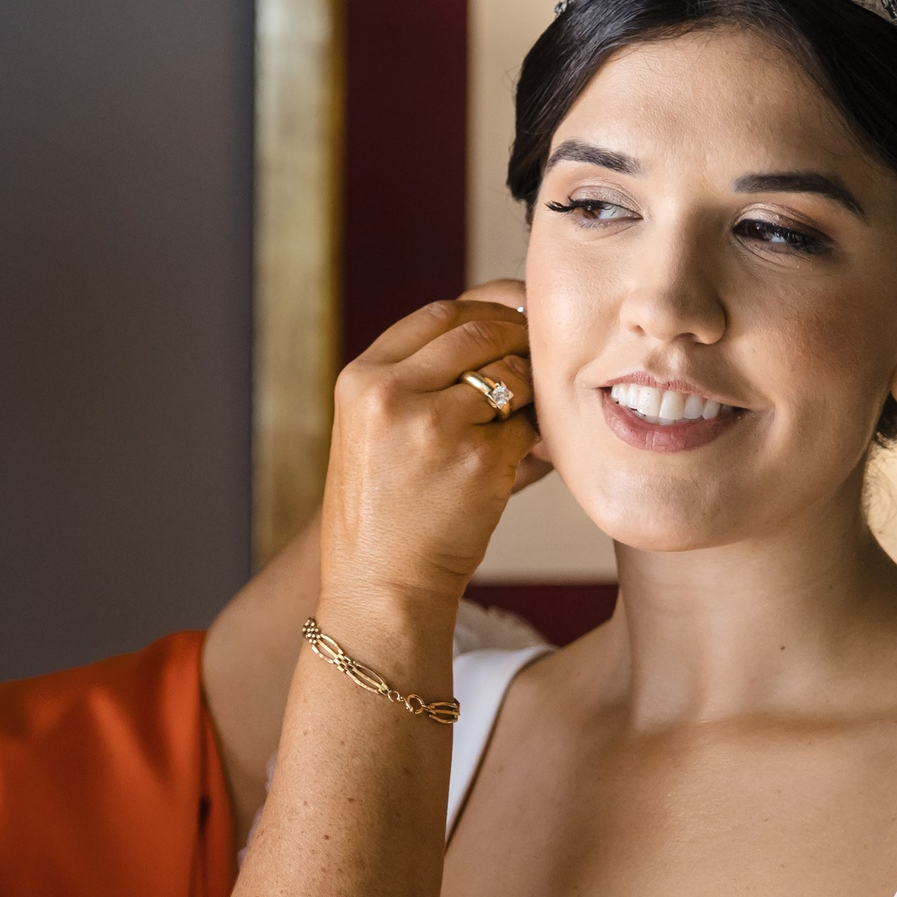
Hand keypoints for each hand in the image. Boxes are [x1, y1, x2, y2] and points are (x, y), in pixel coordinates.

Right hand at [320, 298, 536, 605]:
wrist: (379, 587)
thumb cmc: (382, 512)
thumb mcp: (370, 430)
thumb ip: (417, 378)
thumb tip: (505, 321)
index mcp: (360, 380)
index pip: (437, 313)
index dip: (484, 309)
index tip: (512, 319)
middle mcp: (391, 394)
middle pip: (478, 330)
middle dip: (517, 339)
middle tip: (536, 359)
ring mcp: (436, 425)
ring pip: (511, 374)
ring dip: (528, 391)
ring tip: (515, 420)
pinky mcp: (480, 460)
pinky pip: (528, 426)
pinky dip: (533, 439)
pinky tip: (514, 461)